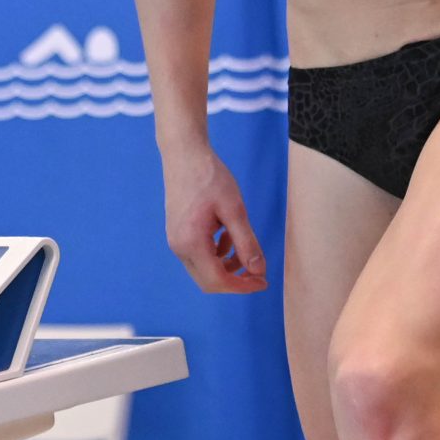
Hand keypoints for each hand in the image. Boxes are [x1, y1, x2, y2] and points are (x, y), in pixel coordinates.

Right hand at [162, 145, 267, 294]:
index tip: (263, 281)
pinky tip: (228, 235)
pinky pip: (199, 255)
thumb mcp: (235, 210)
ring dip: (227, 266)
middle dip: (235, 280)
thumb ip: (246, 243)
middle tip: (258, 272)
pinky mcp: (178, 233)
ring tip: (244, 247)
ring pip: (204, 269)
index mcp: (191, 243)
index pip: (218, 281)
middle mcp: (179, 247)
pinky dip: (217, 254)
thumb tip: (258, 270)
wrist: (185, 154)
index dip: (243, 286)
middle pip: (209, 281)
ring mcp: (176, 240)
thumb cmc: (209, 177)